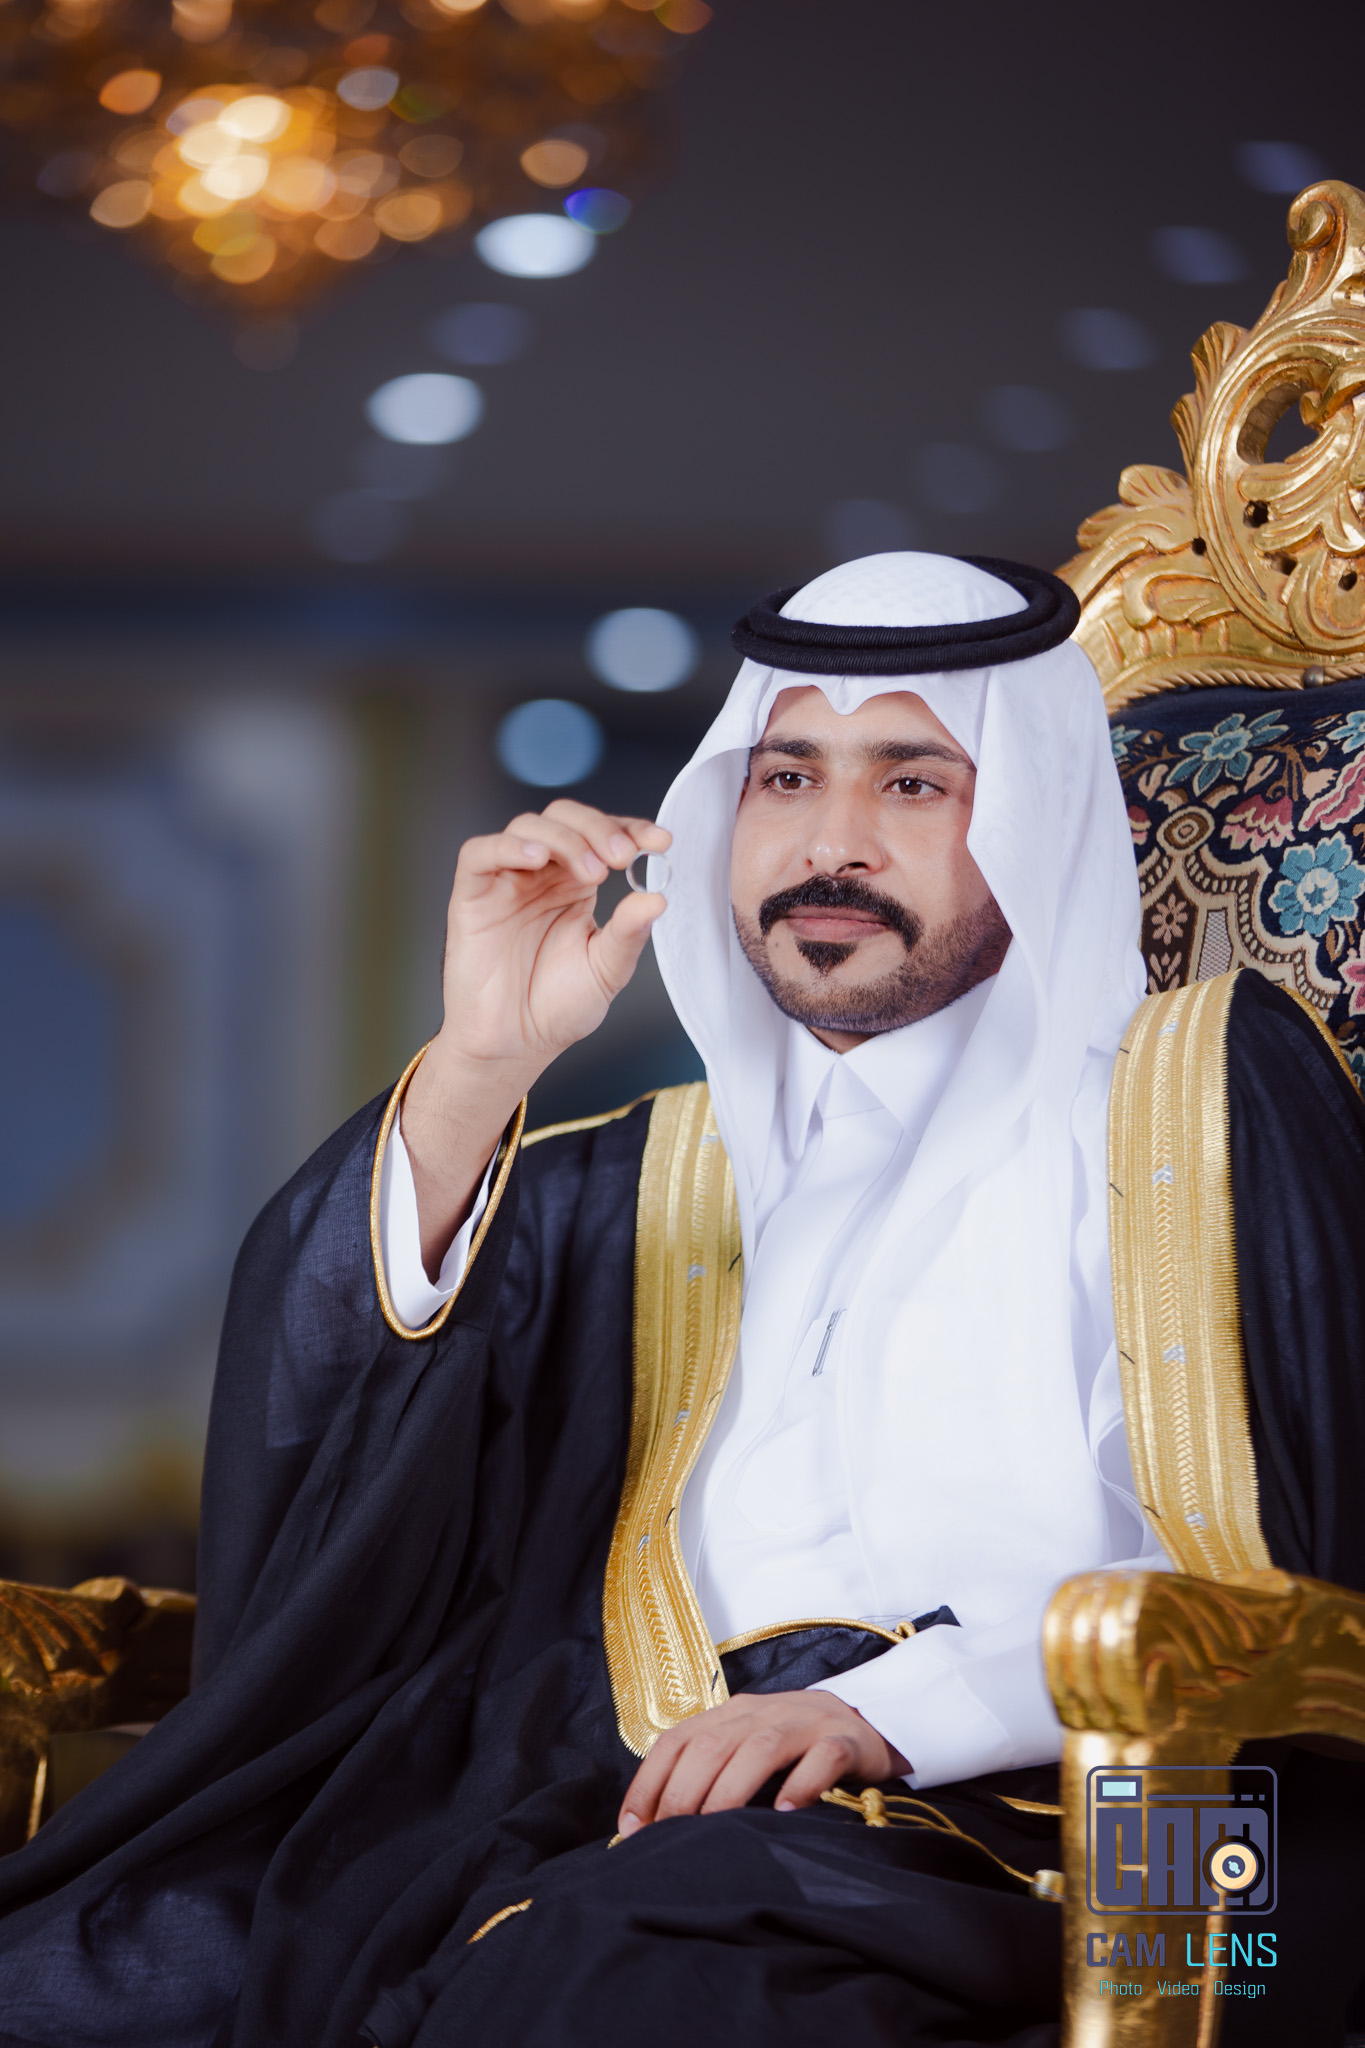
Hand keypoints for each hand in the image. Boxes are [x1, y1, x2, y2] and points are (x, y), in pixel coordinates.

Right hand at [403, 801, 670, 1274]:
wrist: (506, 1058)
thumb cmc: (555, 1021)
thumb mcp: (603, 979)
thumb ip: (627, 940)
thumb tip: (658, 898)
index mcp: (581, 892)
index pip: (606, 841)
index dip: (632, 832)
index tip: (663, 846)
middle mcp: (545, 880)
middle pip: (571, 822)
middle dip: (601, 826)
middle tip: (626, 850)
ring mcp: (506, 886)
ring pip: (532, 827)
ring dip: (564, 833)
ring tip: (594, 860)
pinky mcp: (470, 898)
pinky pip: (486, 852)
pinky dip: (515, 845)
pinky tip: (545, 859)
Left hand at [617, 1690, 908, 1834]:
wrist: (868, 1723)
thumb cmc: (795, 1748)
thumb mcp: (747, 1750)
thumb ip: (711, 1773)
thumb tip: (656, 1826)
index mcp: (731, 1713)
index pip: (677, 1740)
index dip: (649, 1781)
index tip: (631, 1827)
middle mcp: (762, 1711)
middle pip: (712, 1744)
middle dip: (683, 1792)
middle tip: (669, 1837)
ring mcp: (805, 1722)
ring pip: (759, 1748)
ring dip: (730, 1789)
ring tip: (715, 1828)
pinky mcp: (844, 1740)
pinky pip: (822, 1758)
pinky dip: (801, 1784)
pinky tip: (786, 1813)